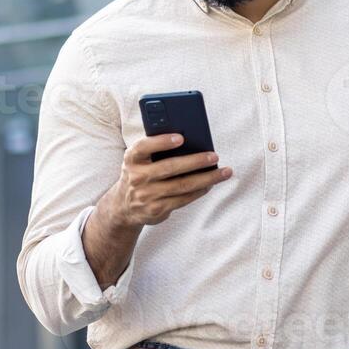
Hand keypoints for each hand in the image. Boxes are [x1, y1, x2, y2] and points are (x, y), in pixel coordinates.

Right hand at [103, 133, 233, 227]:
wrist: (124, 207)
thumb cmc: (140, 174)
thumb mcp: (139, 161)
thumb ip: (155, 150)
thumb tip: (190, 143)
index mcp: (132, 159)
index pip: (144, 147)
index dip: (161, 142)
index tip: (181, 138)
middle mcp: (137, 177)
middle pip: (170, 168)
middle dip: (195, 161)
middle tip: (214, 156)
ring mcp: (147, 195)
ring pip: (182, 185)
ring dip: (206, 178)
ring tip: (224, 172)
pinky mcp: (157, 209)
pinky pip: (183, 199)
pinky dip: (200, 191)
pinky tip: (211, 184)